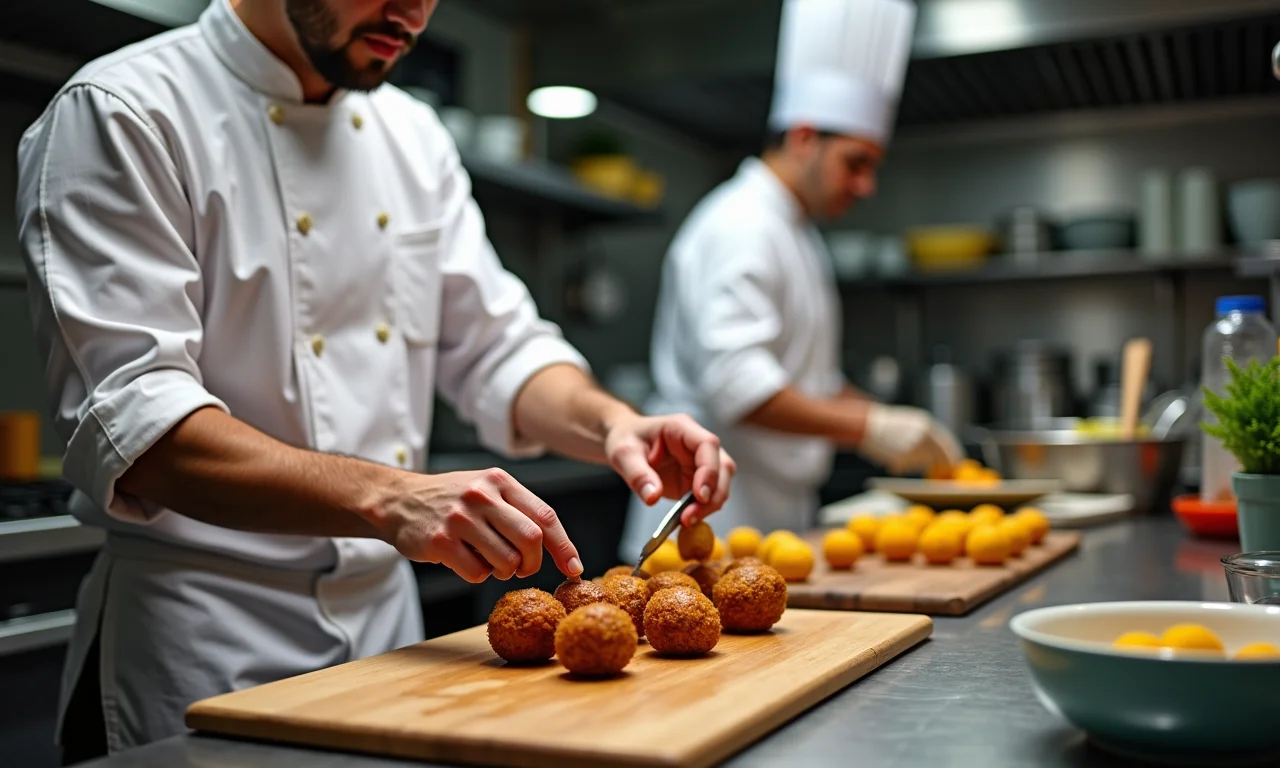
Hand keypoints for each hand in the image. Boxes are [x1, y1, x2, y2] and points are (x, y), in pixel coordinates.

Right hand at [374, 469, 580, 582]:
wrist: (398, 500)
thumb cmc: (451, 500)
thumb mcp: (486, 489)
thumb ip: (518, 510)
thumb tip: (557, 547)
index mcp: (500, 481)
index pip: (545, 516)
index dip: (564, 547)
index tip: (573, 569)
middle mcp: (482, 495)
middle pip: (530, 540)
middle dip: (532, 562)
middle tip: (522, 568)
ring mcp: (460, 518)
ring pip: (506, 560)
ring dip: (503, 571)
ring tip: (490, 561)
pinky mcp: (440, 541)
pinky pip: (477, 572)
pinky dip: (478, 575)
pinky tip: (466, 561)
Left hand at [603, 412, 735, 524]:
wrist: (624, 442)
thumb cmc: (625, 439)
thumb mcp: (623, 454)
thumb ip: (638, 474)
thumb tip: (653, 497)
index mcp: (682, 428)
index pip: (707, 444)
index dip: (709, 470)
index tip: (699, 496)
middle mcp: (697, 444)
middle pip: (722, 467)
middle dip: (713, 494)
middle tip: (690, 517)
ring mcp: (699, 462)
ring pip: (721, 483)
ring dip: (709, 505)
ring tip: (687, 521)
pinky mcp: (696, 479)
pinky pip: (708, 496)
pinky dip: (701, 509)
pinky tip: (686, 520)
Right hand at [859, 404, 964, 474]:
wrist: (866, 425)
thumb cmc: (884, 424)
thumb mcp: (909, 422)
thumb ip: (924, 433)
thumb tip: (938, 450)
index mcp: (927, 425)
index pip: (947, 442)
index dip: (951, 454)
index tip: (954, 462)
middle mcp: (924, 436)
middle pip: (940, 456)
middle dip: (941, 465)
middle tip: (939, 472)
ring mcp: (915, 447)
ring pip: (919, 464)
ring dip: (910, 463)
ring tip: (894, 453)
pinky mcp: (904, 458)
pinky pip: (904, 467)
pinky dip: (898, 466)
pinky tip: (888, 457)